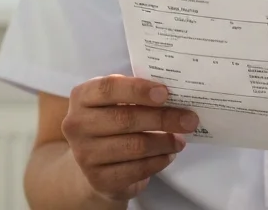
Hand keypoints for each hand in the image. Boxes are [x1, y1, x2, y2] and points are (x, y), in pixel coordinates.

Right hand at [61, 74, 198, 201]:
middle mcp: (77, 124)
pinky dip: (158, 161)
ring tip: (180, 140)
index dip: (138, 89)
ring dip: (165, 142)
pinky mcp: (98, 179)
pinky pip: (136, 169)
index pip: (108, 88)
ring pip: (134, 146)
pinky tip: (168, 155)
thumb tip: (177, 94)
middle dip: (163, 118)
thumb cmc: (112, 122)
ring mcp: (84, 154)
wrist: (95, 162)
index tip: (165, 93)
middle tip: (190, 119)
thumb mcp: (116, 101)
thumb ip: (138, 93)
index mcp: (82, 96)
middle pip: (125, 119)